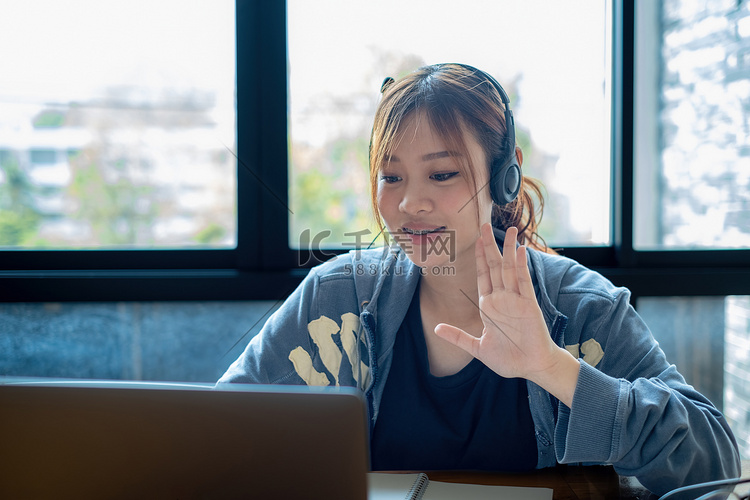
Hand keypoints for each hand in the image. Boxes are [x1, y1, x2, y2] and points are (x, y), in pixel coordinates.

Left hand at [434, 224, 578, 404]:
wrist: (530, 368)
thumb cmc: (508, 359)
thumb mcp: (477, 348)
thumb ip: (457, 336)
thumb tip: (436, 327)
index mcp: (489, 306)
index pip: (482, 275)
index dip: (480, 257)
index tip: (477, 240)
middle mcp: (502, 298)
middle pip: (495, 266)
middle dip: (490, 246)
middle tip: (485, 225)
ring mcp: (516, 300)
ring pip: (510, 269)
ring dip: (510, 249)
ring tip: (511, 230)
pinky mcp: (528, 305)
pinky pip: (524, 281)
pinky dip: (521, 266)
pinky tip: (520, 251)